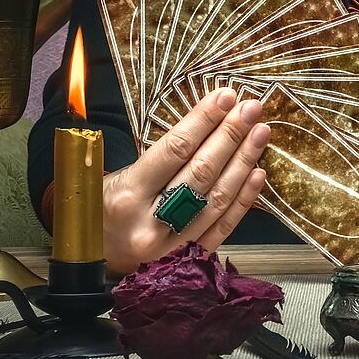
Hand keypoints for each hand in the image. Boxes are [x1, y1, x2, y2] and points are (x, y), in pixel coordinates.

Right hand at [102, 88, 269, 274]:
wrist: (98, 259)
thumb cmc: (105, 210)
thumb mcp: (114, 179)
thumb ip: (157, 158)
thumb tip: (205, 124)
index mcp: (127, 195)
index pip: (175, 150)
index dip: (203, 121)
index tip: (225, 97)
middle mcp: (151, 222)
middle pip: (201, 172)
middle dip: (230, 136)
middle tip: (250, 109)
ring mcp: (173, 245)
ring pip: (217, 198)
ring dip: (243, 162)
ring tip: (260, 133)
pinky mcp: (190, 260)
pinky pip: (224, 226)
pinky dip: (244, 198)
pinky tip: (257, 172)